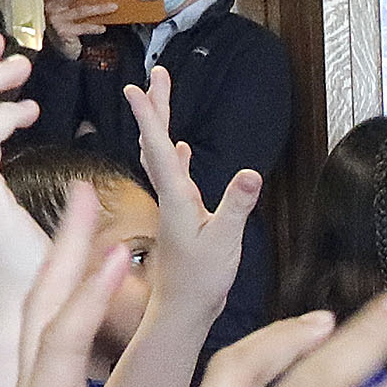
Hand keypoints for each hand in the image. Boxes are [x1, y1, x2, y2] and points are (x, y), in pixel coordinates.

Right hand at [40, 0, 121, 56]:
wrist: (57, 45)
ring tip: (113, 6)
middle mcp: (51, 6)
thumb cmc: (65, 21)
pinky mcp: (63, 32)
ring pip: (82, 10)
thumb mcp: (65, 6)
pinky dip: (95, 27)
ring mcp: (56, 20)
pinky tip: (103, 27)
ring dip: (100, 7)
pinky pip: (83, 27)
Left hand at [124, 65, 250, 319]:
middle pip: (157, 142)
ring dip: (159, 124)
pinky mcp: (180, 215)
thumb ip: (237, 206)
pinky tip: (178, 148)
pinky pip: (173, 176)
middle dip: (156, 106)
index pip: (159, 148)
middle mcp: (169, 196)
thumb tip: (250, 173)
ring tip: (160, 98)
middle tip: (157, 74)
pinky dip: (173, 155)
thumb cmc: (201, 282)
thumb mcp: (226, 242)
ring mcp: (173, 205)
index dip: (148, 115)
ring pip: (161, 155)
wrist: (183, 311)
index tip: (135, 86)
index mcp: (177, 197)